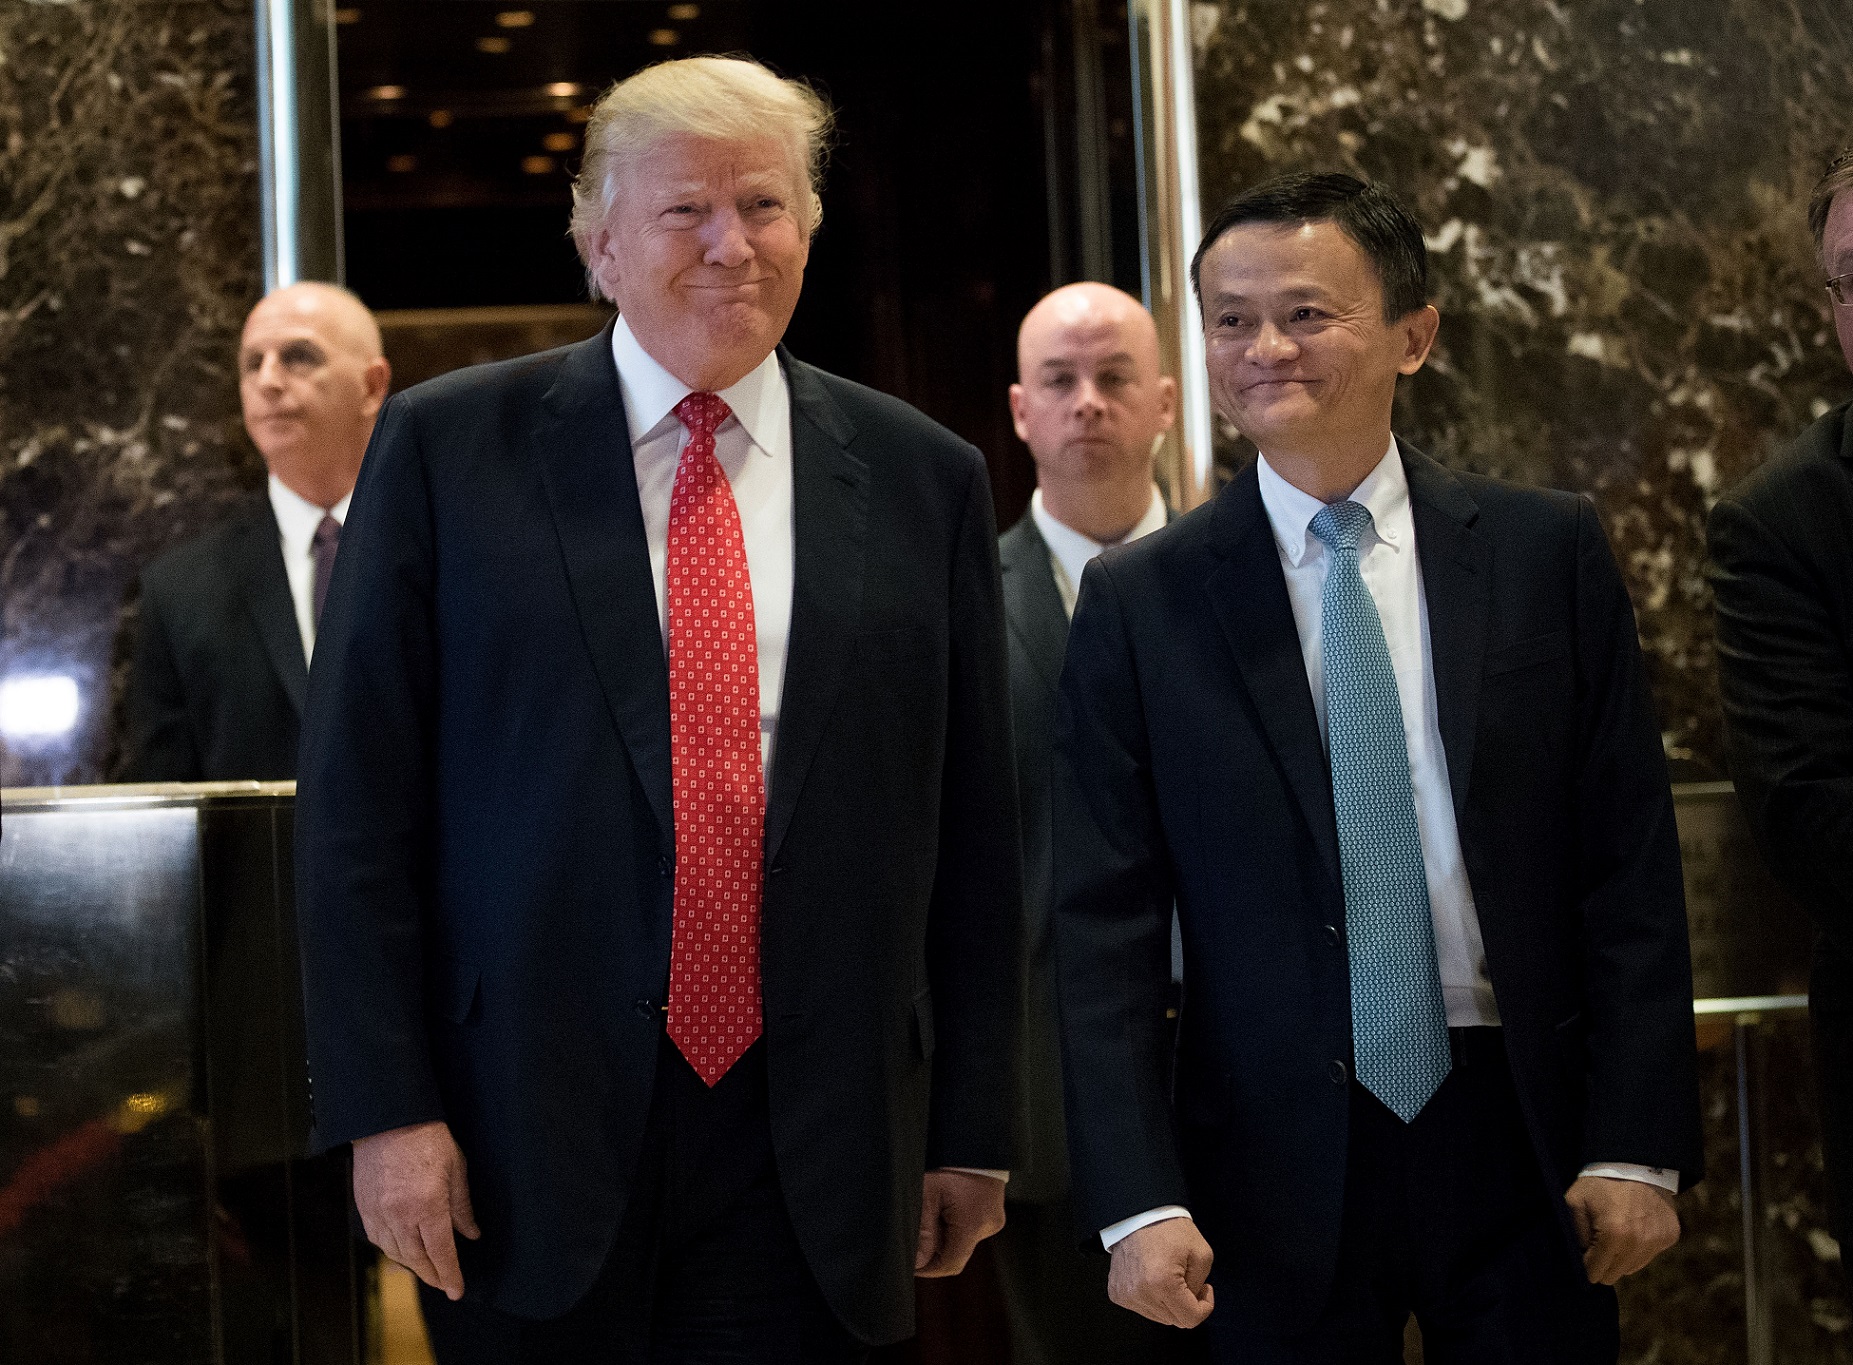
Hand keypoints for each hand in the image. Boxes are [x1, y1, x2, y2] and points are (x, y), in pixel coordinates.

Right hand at [352, 1120, 480, 1299]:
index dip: (450, 1274)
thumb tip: (471, 1233)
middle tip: (444, 1284)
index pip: (441, 1252)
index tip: (457, 1291)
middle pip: (417, 1259)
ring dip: (412, 1265)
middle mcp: (400, 1215)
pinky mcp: (364, 1208)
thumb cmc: (428, 1139)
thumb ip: (462, 1206)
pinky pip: (378, 1240)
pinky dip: (392, 1251)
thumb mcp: (456, 1168)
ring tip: (427, 1270)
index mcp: (428, 1205)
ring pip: (395, 1253)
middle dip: (432, 1275)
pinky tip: (403, 1251)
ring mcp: (379, 1213)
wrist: (388, 1120)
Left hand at [914, 1169, 1006, 1276]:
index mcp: (974, 1224)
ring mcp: (994, 1218)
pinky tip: (945, 1202)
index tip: (909, 1262)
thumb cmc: (949, 1161)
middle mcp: (989, 1225)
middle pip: (956, 1252)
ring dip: (944, 1232)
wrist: (973, 1137)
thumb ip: (922, 1230)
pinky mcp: (994, 1211)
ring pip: (963, 1239)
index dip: (927, 1268)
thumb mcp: (928, 1192)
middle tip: (916, 1224)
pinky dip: (955, 1222)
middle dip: (934, 1246)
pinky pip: (971, 1227)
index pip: (950, 1265)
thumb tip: (918, 1262)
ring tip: (932, 1206)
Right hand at [1108, 1217, 1214, 1327]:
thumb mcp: (1202, 1254)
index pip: (1190, 1320)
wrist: (1139, 1214)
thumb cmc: (1170, 1229)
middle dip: (1186, 1304)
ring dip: (1168, 1303)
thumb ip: (1199, 1287)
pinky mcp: (1116, 1292)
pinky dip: (1152, 1299)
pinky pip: (1142, 1308)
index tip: (1205, 1288)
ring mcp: (1126, 1295)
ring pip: (1159, 1317)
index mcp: (1162, 1284)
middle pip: (1174, 1321)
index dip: (1204, 1306)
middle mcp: (1140, 1293)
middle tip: (1188, 1279)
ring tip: (1169, 1276)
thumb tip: (1191, 1303)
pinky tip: (1154, 1278)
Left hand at [1565, 1175, 1679, 1284]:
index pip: (1595, 1272)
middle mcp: (1639, 1244)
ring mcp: (1658, 1242)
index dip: (1585, 1265)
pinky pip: (1649, 1255)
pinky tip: (1633, 1227)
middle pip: (1614, 1274)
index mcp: (1614, 1236)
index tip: (1583, 1254)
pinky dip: (1639, 1247)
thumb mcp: (1575, 1202)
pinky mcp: (1670, 1237)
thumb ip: (1574, 1234)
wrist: (1636, 1163)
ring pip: (1633, 1268)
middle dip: (1603, 1263)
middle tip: (1598, 1241)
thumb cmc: (1600, 1182)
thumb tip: (1578, 1259)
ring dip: (1621, 1257)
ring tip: (1616, 1232)